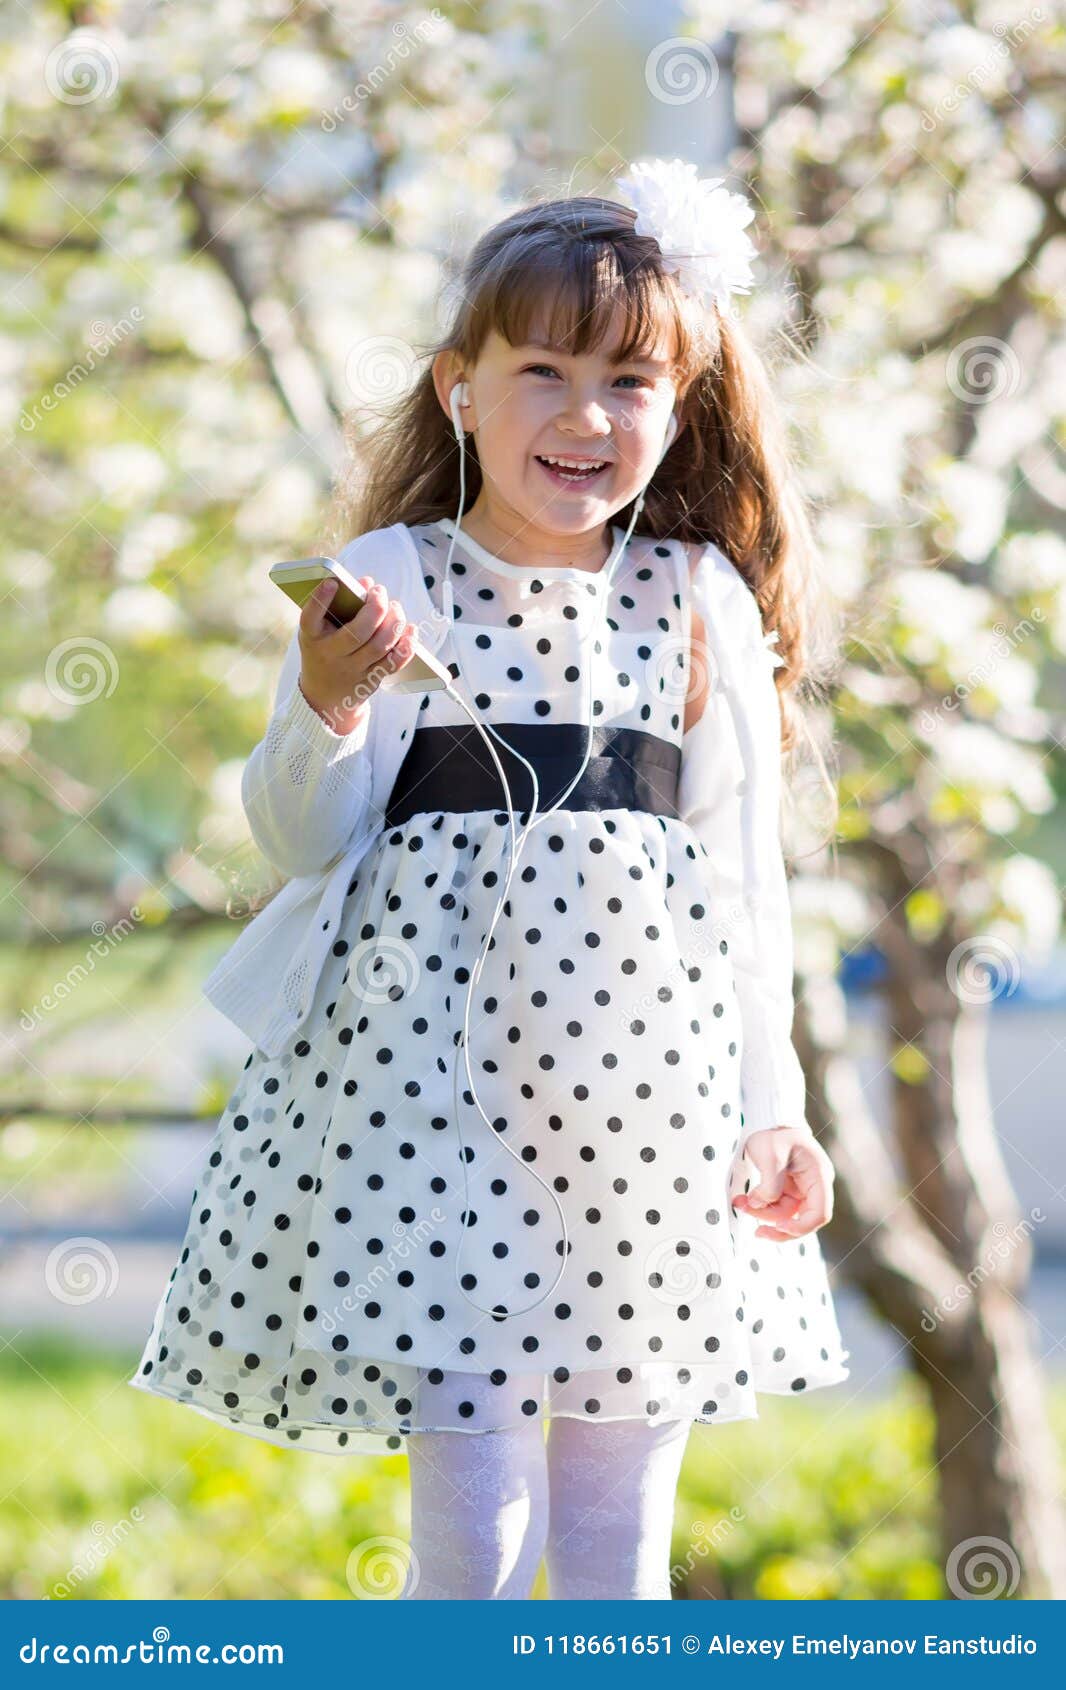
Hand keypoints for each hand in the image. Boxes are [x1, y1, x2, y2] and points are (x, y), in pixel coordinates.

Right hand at [298, 574, 416, 732]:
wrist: (324, 696)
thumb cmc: (325, 648)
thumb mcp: (321, 628)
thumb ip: (340, 603)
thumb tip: (367, 582)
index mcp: (312, 637)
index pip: (310, 618)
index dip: (320, 600)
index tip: (332, 582)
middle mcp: (331, 655)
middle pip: (357, 633)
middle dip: (375, 609)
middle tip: (380, 592)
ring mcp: (352, 670)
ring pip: (379, 647)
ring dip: (393, 624)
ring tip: (395, 607)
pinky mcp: (370, 680)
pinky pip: (393, 663)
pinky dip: (406, 646)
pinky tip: (410, 630)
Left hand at [730, 1125, 834, 1240]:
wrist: (767, 1120)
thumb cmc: (773, 1132)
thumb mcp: (770, 1155)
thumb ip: (770, 1184)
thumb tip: (760, 1205)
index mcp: (819, 1176)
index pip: (820, 1213)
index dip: (801, 1226)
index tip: (779, 1226)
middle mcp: (814, 1185)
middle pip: (804, 1220)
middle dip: (779, 1227)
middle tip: (757, 1232)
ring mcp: (801, 1189)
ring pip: (787, 1216)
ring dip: (764, 1215)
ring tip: (740, 1204)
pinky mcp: (788, 1189)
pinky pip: (778, 1207)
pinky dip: (762, 1208)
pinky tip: (746, 1202)